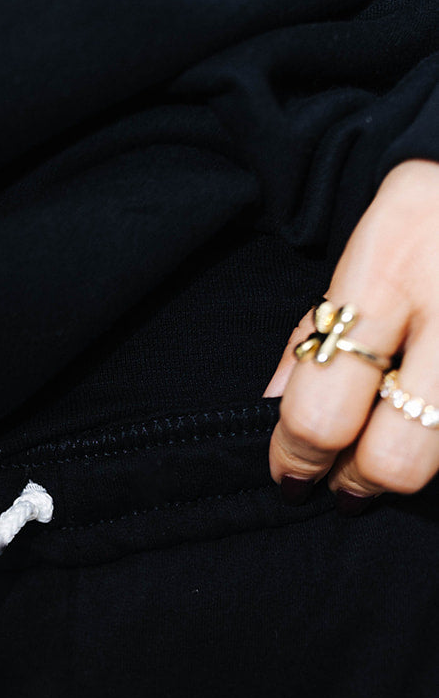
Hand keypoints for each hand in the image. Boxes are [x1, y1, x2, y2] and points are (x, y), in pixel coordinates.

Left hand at [264, 158, 438, 509]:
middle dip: (360, 480)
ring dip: (408, 470)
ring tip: (390, 446)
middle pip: (396, 456)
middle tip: (345, 477)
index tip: (291, 473)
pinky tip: (430, 417)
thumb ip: (318, 326)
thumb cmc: (434, 217)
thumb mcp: (370, 244)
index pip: (323, 406)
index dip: (298, 457)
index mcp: (392, 259)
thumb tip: (273, 411)